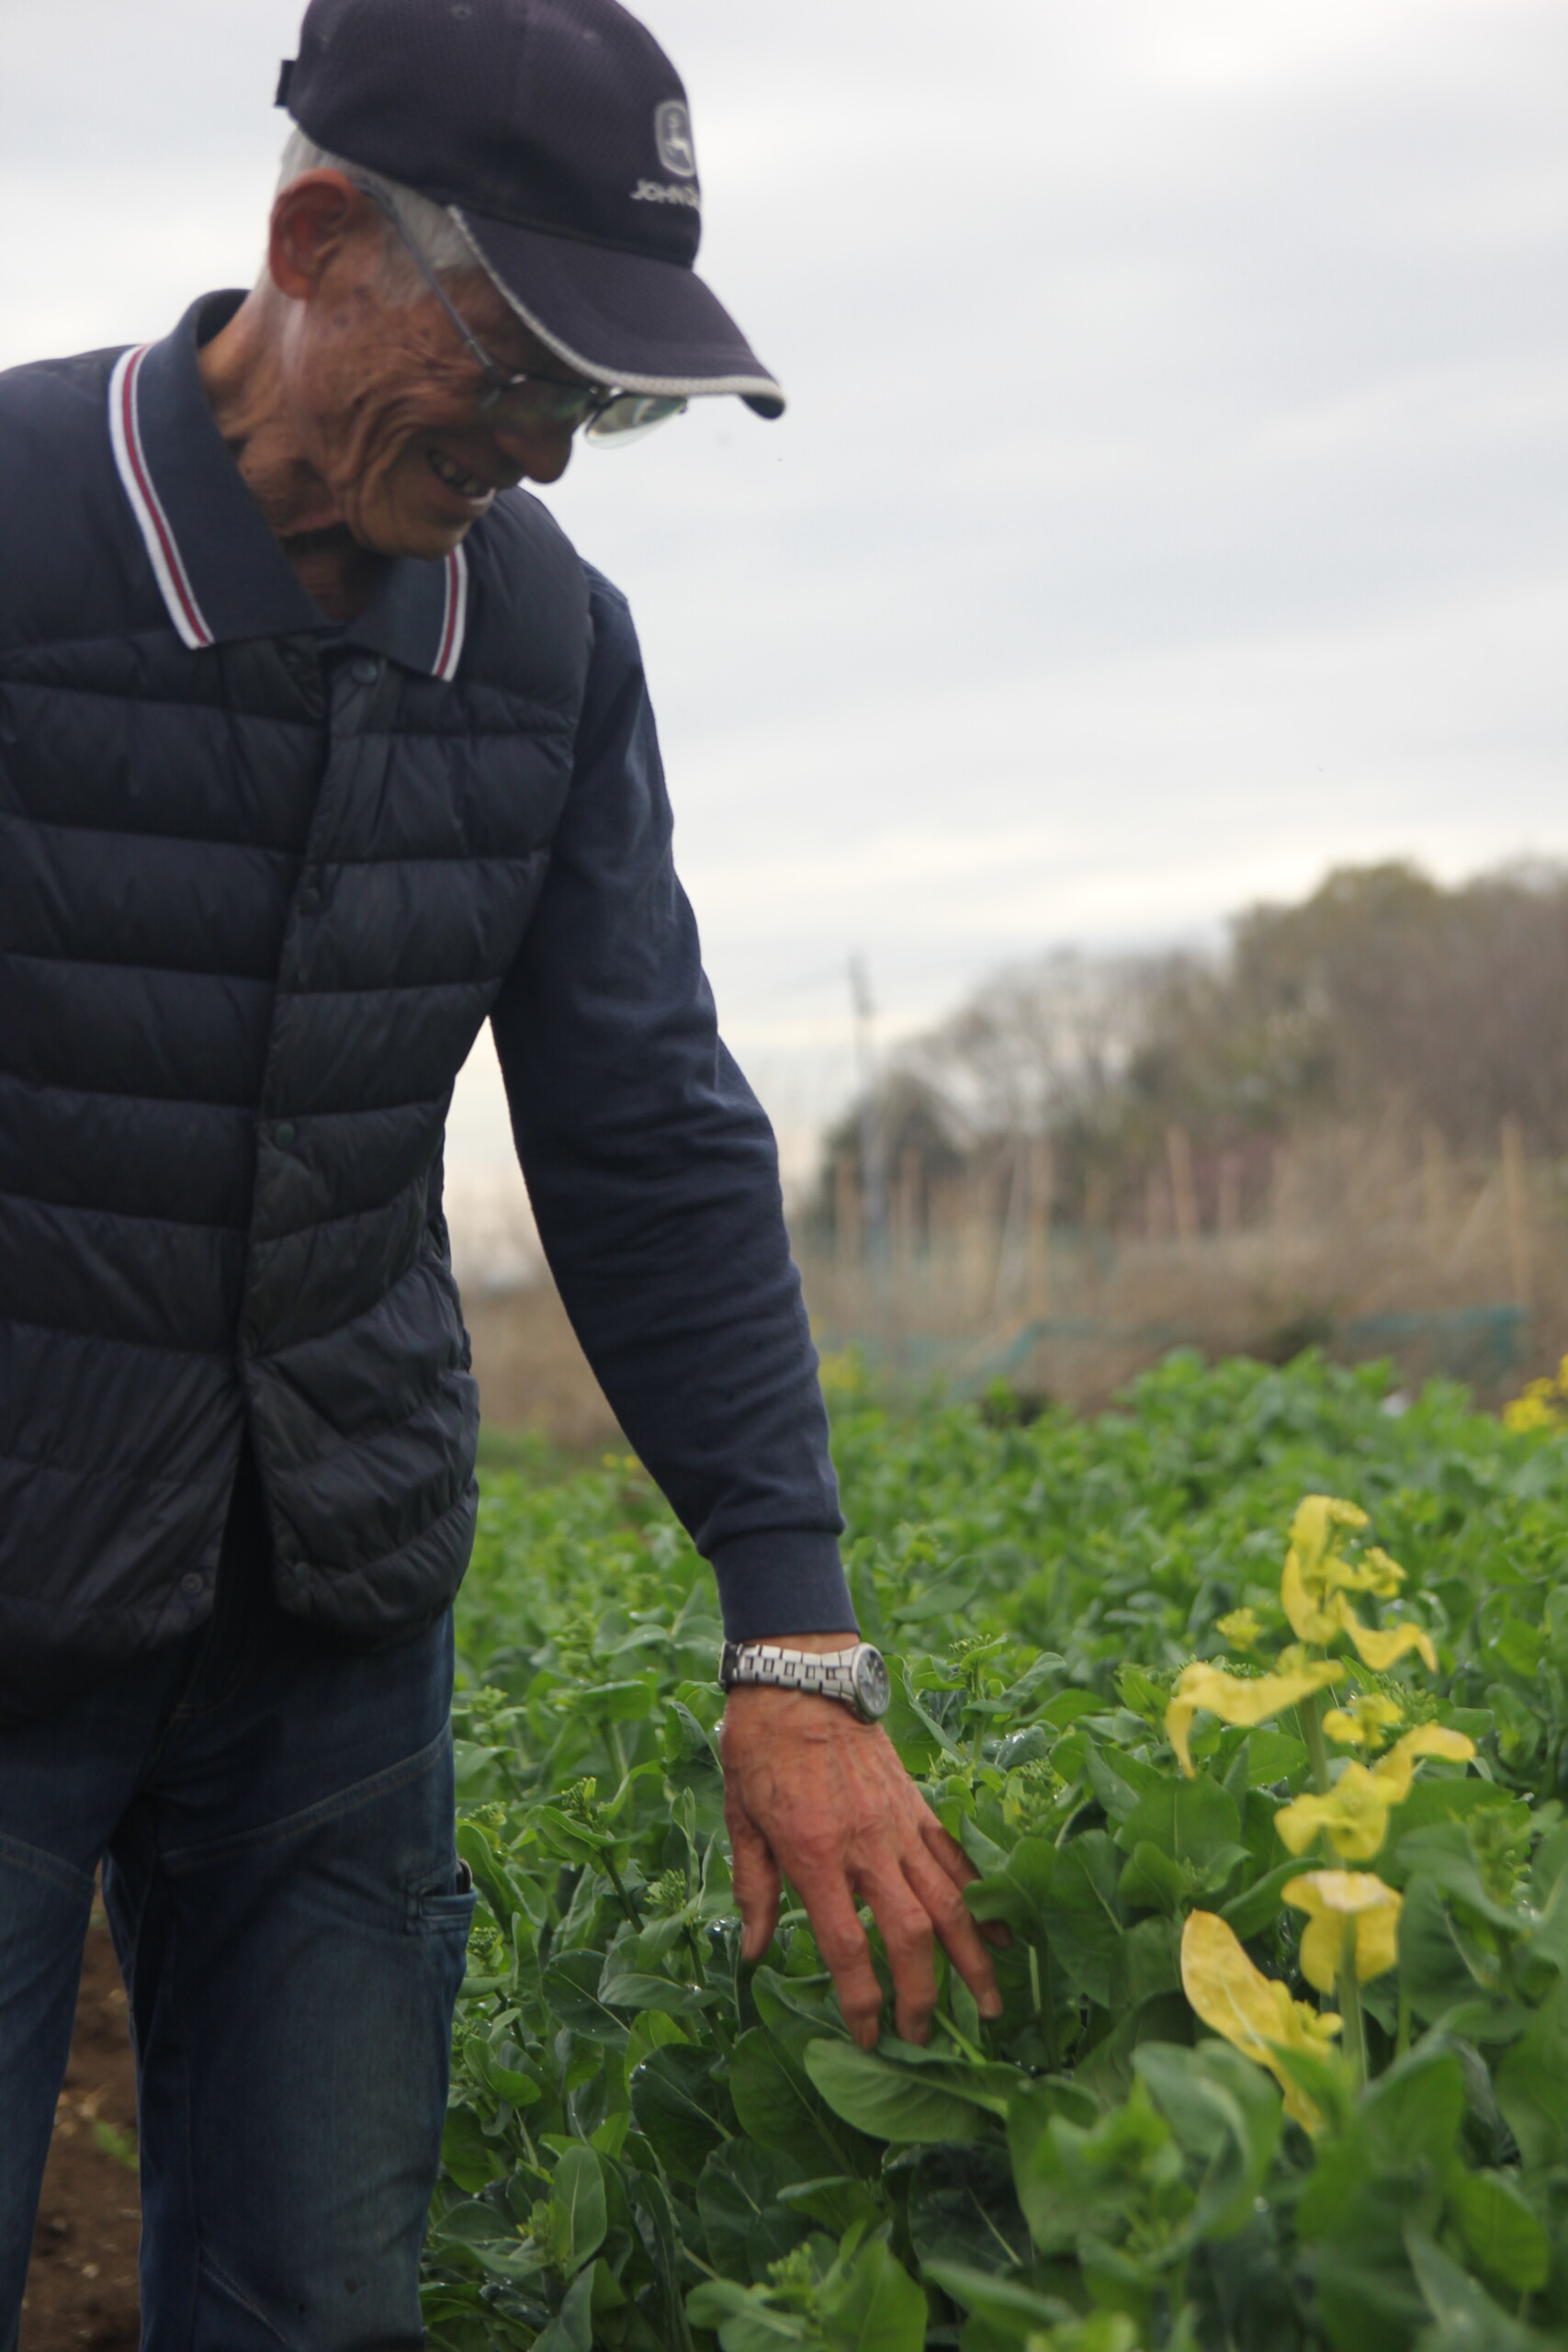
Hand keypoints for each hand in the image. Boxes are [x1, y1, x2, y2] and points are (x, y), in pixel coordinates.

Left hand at [719, 1635, 1005, 2048]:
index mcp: (814, 1853)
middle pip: (911, 1934)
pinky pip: (957, 1858)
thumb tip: (753, 1953)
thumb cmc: (760, 1746)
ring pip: (950, 1901)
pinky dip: (983, 1898)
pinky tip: (1003, 1932)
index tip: (867, 2037)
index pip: (847, 1946)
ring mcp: (899, 1823)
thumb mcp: (739, 1819)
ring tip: (994, 2006)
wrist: (801, 1676)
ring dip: (974, 1959)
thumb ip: (753, 1888)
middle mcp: (866, 1844)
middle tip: (925, 2038)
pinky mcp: (917, 1804)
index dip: (861, 2001)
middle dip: (924, 1995)